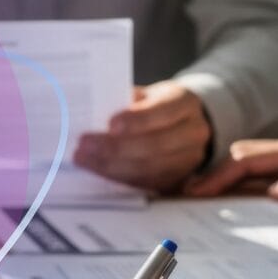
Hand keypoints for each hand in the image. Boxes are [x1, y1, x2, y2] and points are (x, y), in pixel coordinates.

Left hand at [73, 82, 211, 192]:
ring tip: (84, 159)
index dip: (137, 120)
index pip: (163, 112)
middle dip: (116, 148)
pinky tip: (97, 169)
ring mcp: (187, 160)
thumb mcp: (148, 95)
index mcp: (185, 104)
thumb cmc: (157, 107)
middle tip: (85, 145)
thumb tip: (93, 113)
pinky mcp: (175, 179)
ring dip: (112, 166)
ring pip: (148, 168)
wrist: (184, 126)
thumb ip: (127, 102)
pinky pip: (144, 182)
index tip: (110, 124)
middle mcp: (193, 133)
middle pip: (155, 145)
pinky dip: (118, 177)